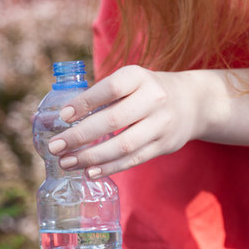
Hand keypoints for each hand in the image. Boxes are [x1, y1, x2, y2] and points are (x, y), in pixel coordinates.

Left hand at [48, 65, 209, 176]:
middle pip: (113, 120)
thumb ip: (99, 95)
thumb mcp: (129, 81)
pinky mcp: (165, 145)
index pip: (109, 88)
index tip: (62, 117)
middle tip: (55, 147)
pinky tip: (90, 171)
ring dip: (91, 157)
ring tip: (67, 162)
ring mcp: (161, 123)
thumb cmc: (145, 90)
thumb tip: (56, 117)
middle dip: (80, 136)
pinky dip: (110, 167)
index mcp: (138, 76)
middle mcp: (153, 98)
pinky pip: (134, 159)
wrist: (192, 102)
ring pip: (123, 145)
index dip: (85, 103)